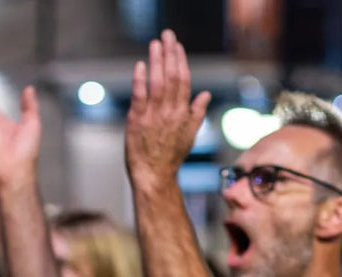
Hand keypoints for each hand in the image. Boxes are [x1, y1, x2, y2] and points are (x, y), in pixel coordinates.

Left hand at [125, 30, 211, 186]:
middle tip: (167, 35)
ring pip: (157, 83)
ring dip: (157, 62)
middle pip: (172, 77)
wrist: (154, 176)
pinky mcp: (137, 121)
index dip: (181, 61)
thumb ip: (197, 113)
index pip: (184, 81)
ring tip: (155, 43)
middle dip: (170, 54)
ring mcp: (153, 116)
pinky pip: (139, 97)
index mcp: (183, 114)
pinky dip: (140, 80)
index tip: (177, 46)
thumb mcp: (189, 135)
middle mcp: (170, 112)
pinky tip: (140, 65)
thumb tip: (205, 94)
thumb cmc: (170, 157)